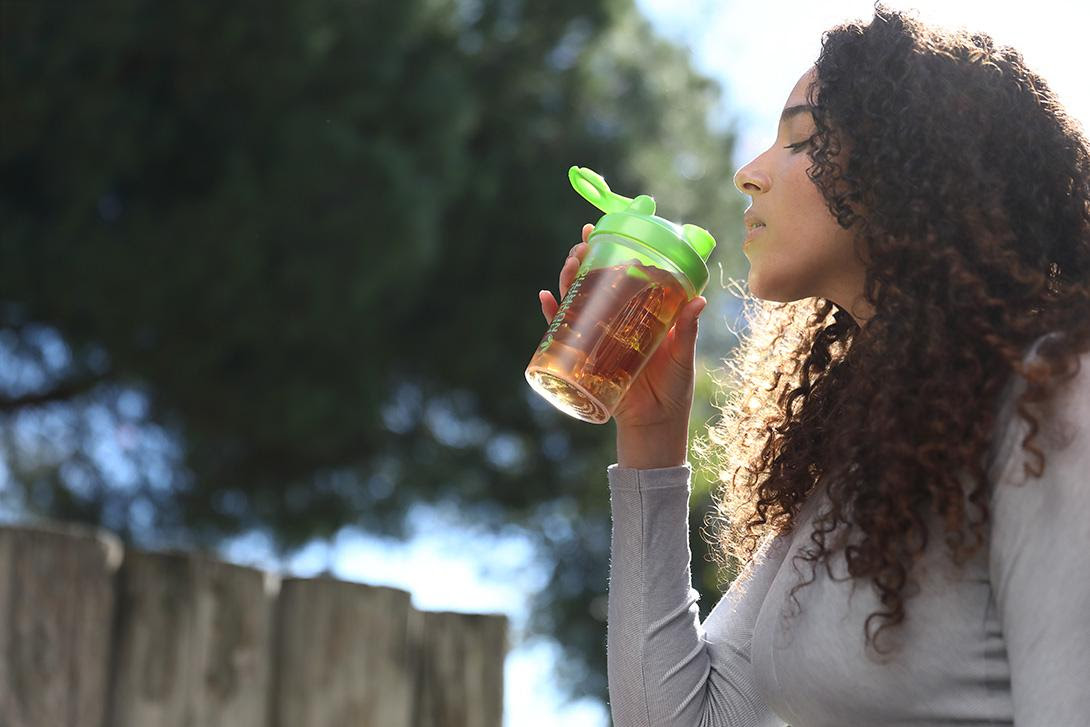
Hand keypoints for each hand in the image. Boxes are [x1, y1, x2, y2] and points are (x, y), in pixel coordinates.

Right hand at [539, 224, 706, 467]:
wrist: (655, 423)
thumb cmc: (674, 387)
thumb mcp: (682, 355)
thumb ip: (687, 330)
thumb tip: (699, 301)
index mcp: (640, 312)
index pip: (622, 273)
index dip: (611, 250)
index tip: (603, 228)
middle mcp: (616, 319)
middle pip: (593, 281)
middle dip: (584, 259)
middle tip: (582, 245)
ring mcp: (598, 336)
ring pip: (576, 300)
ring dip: (568, 279)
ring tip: (569, 263)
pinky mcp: (584, 356)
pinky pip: (561, 332)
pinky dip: (551, 315)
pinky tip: (546, 297)